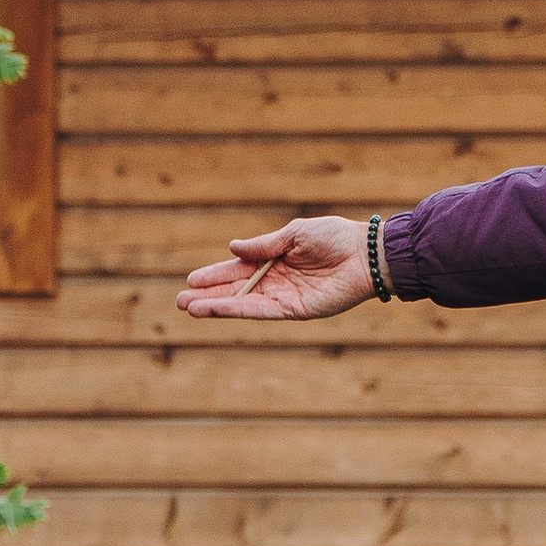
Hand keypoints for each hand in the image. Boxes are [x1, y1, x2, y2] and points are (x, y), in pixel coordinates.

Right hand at [177, 215, 374, 322]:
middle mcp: (275, 280)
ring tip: (190, 308)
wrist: (365, 255)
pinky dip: (238, 310)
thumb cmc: (335, 237)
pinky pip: (260, 311)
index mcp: (274, 259)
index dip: (215, 275)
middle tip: (180, 301)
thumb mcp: (294, 233)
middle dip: (208, 295)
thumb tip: (232, 249)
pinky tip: (217, 309)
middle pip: (235, 289)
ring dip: (216, 306)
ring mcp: (283, 297)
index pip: (238, 269)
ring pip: (243, 303)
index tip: (192, 280)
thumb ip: (264, 245)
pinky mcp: (294, 310)